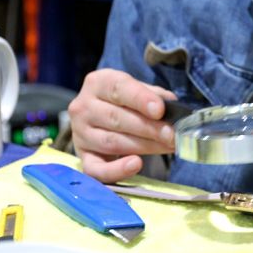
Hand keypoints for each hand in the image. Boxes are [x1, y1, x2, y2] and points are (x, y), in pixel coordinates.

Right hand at [68, 68, 178, 182]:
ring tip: (167, 147)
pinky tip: (136, 164)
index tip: (160, 110)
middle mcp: (83, 107)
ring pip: (112, 142)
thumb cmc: (123, 100)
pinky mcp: (82, 157)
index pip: (119, 89)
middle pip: (117, 119)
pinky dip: (116, 170)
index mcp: (97, 83)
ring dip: (144, 146)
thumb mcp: (137, 89)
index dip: (141, 99)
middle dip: (149, 128)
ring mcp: (79, 133)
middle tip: (172, 135)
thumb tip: (172, 106)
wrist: (100, 114)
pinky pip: (95, 169)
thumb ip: (154, 95)